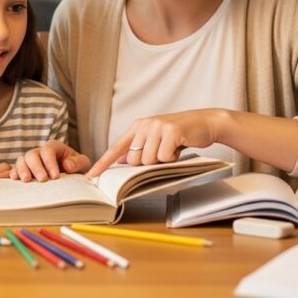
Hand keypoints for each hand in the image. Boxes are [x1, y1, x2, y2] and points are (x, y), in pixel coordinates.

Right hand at [10, 140, 91, 182]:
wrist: (72, 175)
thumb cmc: (76, 167)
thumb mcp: (82, 163)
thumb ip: (77, 163)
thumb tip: (66, 165)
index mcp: (54, 147)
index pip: (48, 151)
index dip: (50, 162)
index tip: (55, 176)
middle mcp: (40, 152)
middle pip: (32, 154)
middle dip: (36, 167)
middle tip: (42, 179)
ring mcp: (31, 161)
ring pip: (21, 160)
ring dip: (22, 170)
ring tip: (26, 180)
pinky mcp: (25, 170)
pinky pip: (15, 169)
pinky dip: (12, 173)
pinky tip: (12, 179)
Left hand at [87, 110, 225, 177]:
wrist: (205, 122)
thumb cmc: (180, 134)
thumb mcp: (156, 137)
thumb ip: (139, 147)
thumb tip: (122, 160)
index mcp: (138, 126)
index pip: (116, 147)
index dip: (104, 163)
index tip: (92, 175)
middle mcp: (145, 125)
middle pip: (134, 160)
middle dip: (148, 163)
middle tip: (163, 152)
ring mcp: (157, 127)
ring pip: (149, 160)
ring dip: (162, 160)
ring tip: (172, 148)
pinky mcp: (171, 132)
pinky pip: (164, 157)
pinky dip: (173, 158)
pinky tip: (179, 147)